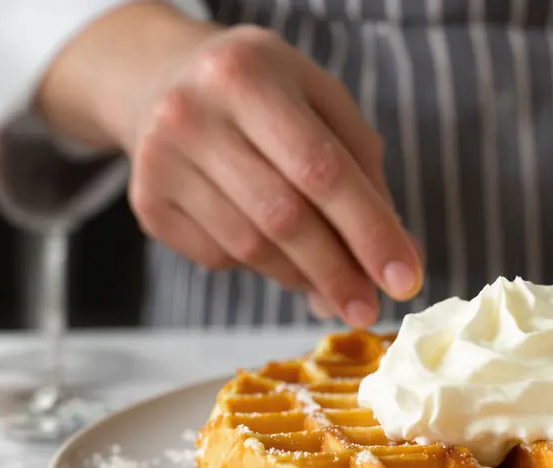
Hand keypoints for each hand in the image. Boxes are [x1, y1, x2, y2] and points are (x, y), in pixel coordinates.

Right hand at [121, 25, 420, 325]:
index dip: (369, 231)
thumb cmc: (263, 92)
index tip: (404, 280)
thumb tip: (392, 260)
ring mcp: (161, 161)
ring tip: (332, 282)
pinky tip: (272, 246)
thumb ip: (364, 173)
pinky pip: (220, 257)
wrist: (161, 80)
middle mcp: (192, 114)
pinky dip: (260, 264)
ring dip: (302, 277)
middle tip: (369, 308)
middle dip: (337, 272)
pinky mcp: (147, 203)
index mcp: (248, 74)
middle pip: (283, 217)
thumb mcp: (321, 102)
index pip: (321, 169)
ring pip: (250, 247)